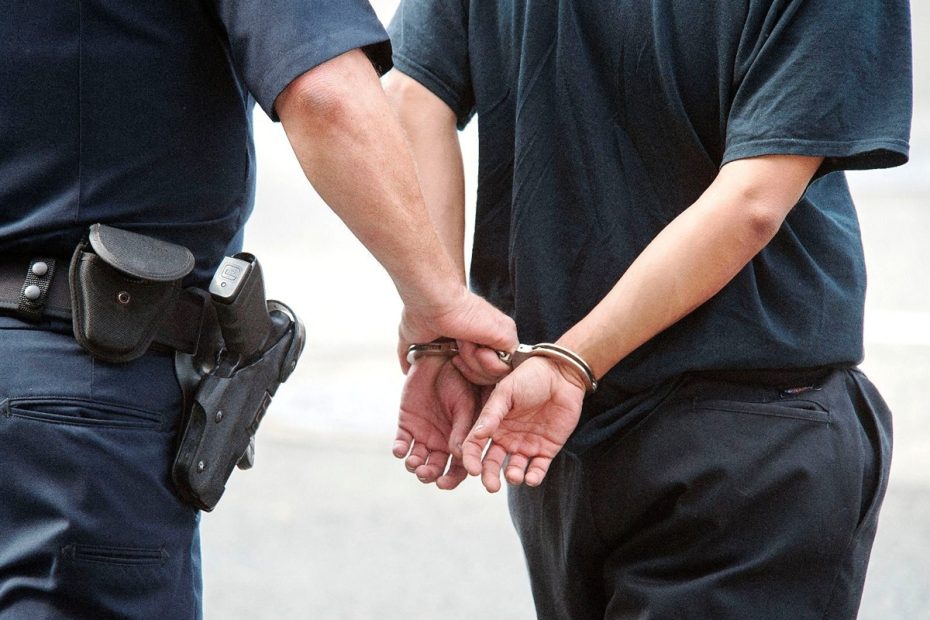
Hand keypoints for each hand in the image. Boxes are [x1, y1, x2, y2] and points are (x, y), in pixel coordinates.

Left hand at [394, 355, 484, 489]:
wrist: (439, 360)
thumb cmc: (459, 380)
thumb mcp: (465, 405)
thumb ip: (462, 429)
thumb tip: (460, 457)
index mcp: (460, 440)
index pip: (458, 468)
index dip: (452, 479)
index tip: (444, 484)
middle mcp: (442, 442)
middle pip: (435, 468)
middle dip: (429, 475)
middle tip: (425, 474)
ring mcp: (423, 434)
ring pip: (417, 460)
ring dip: (414, 465)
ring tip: (414, 462)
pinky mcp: (406, 425)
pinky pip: (401, 444)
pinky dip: (400, 450)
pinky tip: (401, 450)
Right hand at [397, 286, 516, 380]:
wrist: (432, 300)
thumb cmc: (422, 312)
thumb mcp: (415, 339)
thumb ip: (413, 356)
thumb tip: (407, 369)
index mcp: (474, 339)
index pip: (479, 373)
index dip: (465, 374)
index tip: (451, 360)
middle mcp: (490, 338)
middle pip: (490, 378)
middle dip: (469, 372)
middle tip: (455, 354)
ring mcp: (500, 338)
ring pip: (496, 376)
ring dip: (472, 363)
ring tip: (461, 341)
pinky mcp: (508, 338)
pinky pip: (502, 369)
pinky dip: (482, 361)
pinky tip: (470, 341)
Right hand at [462, 357, 585, 491]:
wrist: (561, 374)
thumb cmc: (530, 377)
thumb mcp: (506, 392)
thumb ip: (491, 414)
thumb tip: (475, 435)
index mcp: (492, 424)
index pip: (475, 446)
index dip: (471, 459)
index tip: (472, 470)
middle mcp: (506, 438)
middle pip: (492, 463)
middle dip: (489, 476)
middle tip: (491, 486)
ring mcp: (526, 445)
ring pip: (514, 469)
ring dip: (512, 477)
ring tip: (514, 476)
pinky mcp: (546, 450)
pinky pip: (538, 469)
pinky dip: (533, 477)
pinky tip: (531, 478)